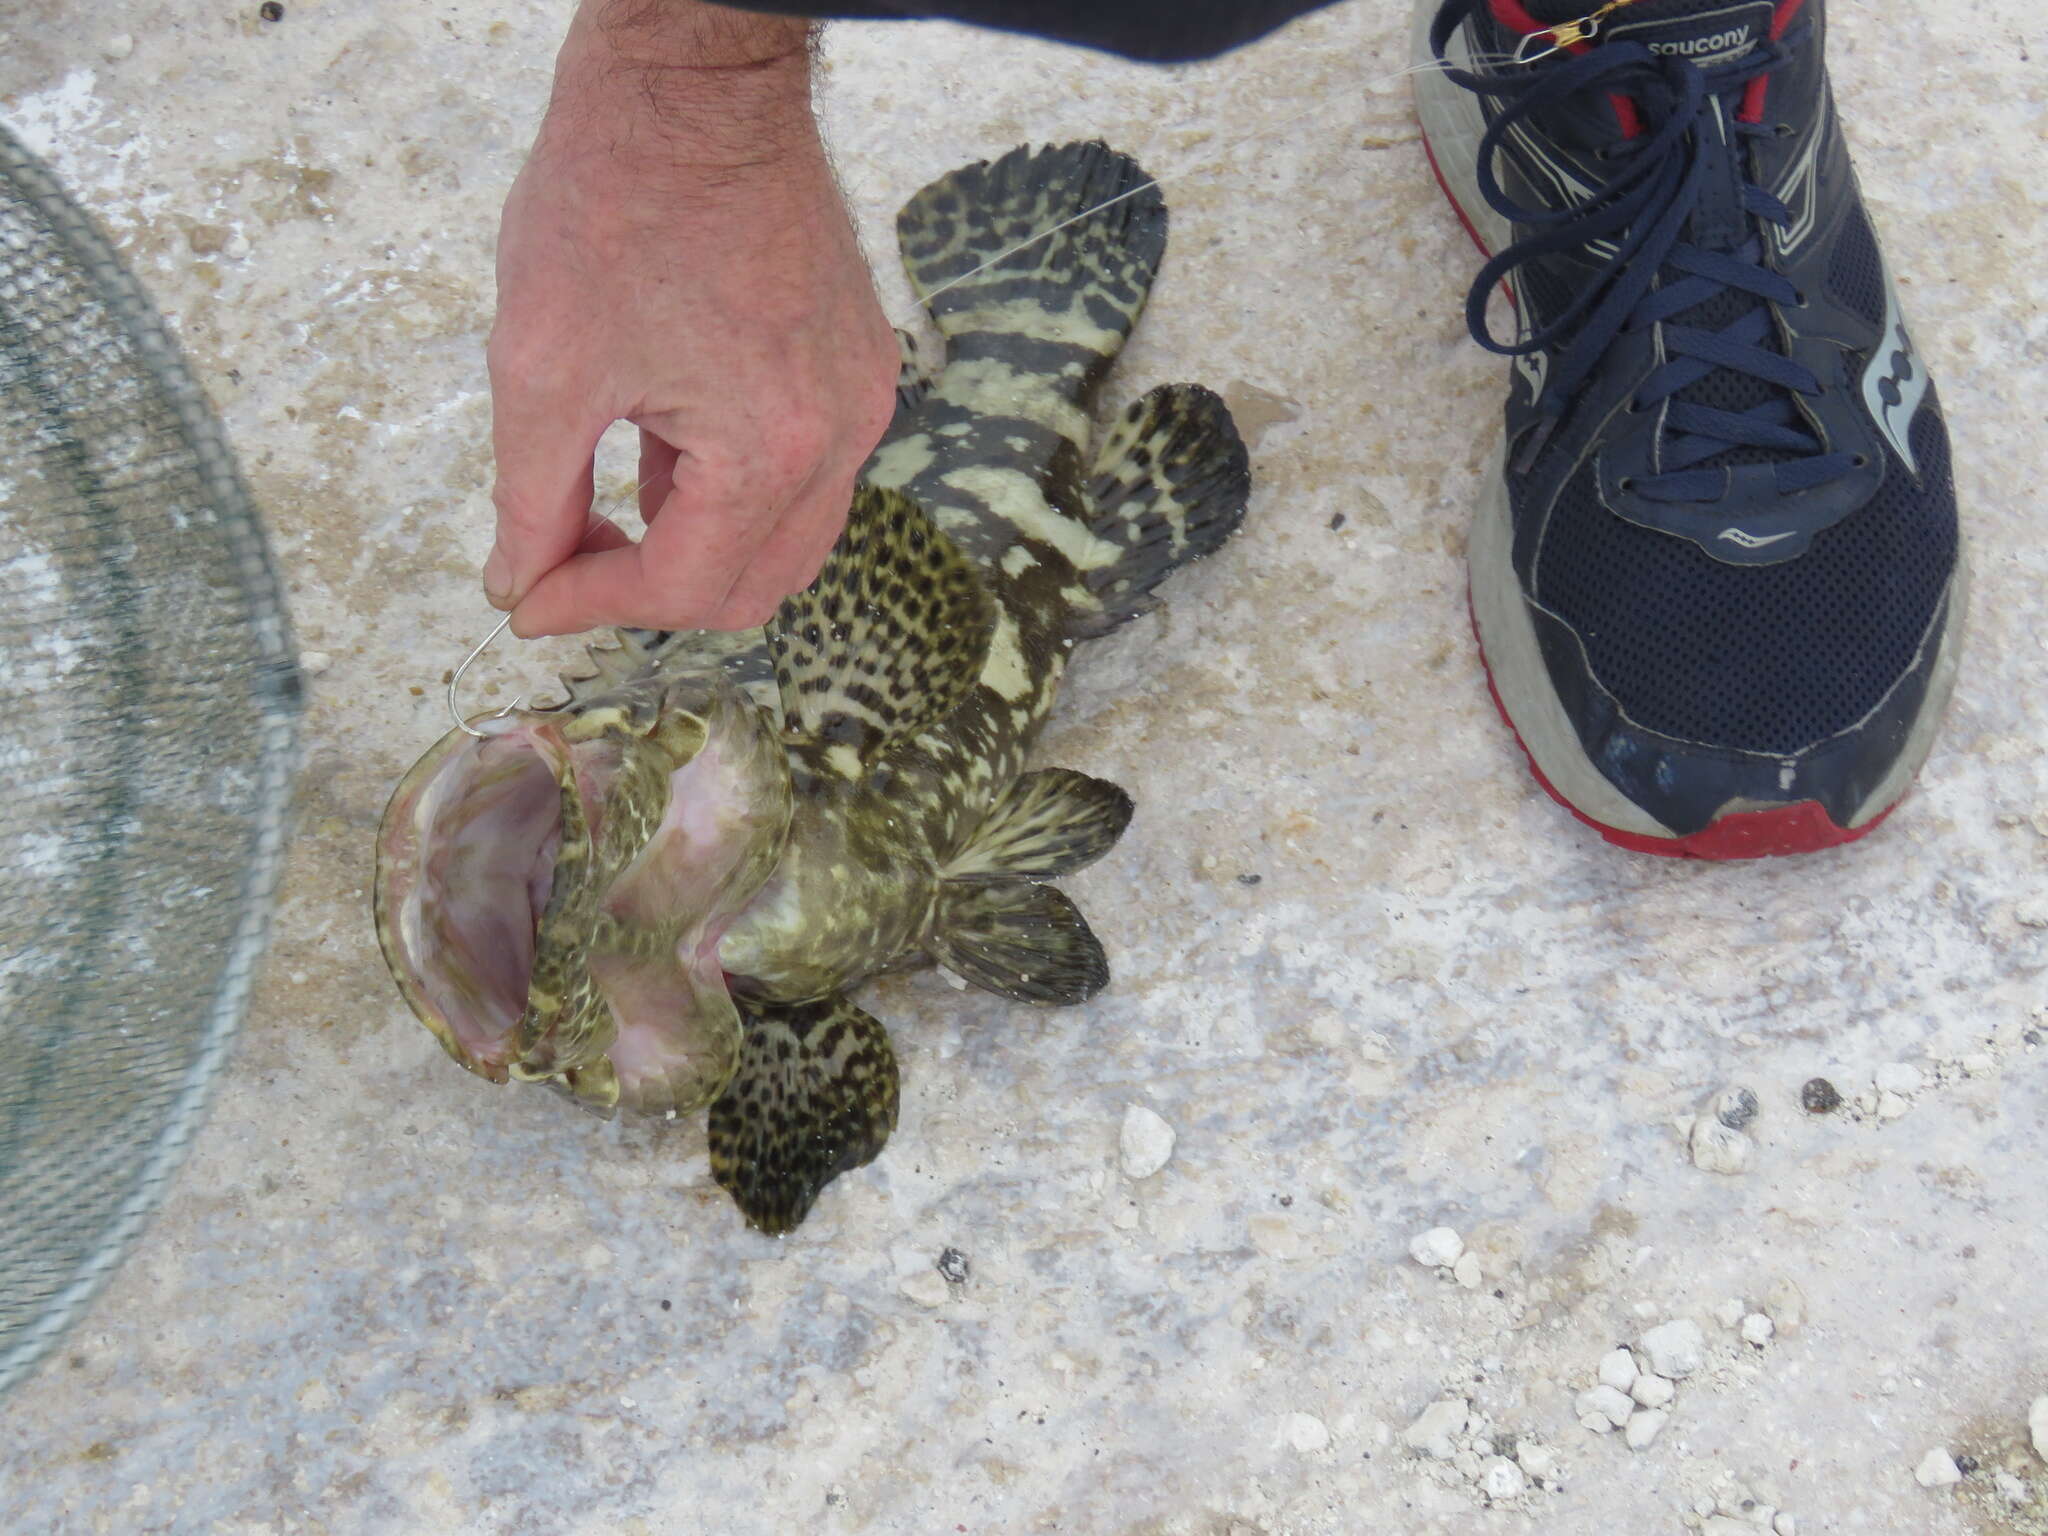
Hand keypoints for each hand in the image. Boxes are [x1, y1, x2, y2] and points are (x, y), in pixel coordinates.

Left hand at [484, 1, 898, 635]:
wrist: (698, 82)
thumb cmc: (618, 195)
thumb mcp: (543, 364)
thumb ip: (531, 499)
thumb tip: (521, 584)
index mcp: (770, 447)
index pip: (688, 588)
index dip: (593, 607)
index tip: (526, 597)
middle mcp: (839, 437)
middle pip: (755, 586)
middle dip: (651, 590)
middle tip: (564, 559)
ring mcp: (861, 401)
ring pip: (788, 538)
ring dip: (696, 543)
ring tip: (609, 496)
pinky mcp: (859, 365)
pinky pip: (809, 473)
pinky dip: (734, 490)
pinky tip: (663, 440)